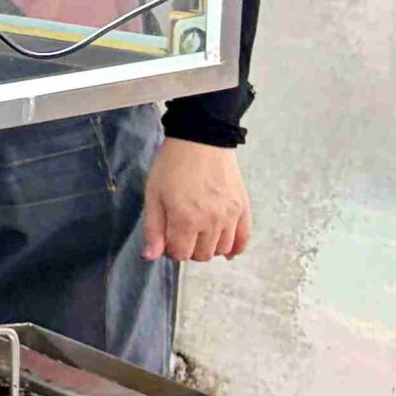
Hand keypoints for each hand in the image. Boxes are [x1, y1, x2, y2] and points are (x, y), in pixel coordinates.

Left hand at [143, 140, 250, 262]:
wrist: (201, 139)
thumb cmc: (172, 165)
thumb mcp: (153, 195)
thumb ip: (153, 228)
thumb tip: (151, 256)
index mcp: (186, 219)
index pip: (180, 254)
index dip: (171, 249)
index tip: (167, 237)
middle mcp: (212, 221)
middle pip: (202, 255)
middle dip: (189, 249)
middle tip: (182, 233)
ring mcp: (231, 215)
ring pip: (222, 249)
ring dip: (209, 247)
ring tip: (200, 233)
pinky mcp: (243, 207)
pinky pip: (244, 238)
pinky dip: (236, 247)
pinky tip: (227, 249)